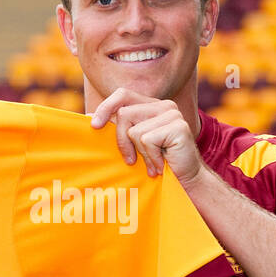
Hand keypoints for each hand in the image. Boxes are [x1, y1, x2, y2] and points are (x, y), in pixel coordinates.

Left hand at [89, 88, 206, 184]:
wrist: (186, 181)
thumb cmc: (158, 164)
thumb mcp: (134, 144)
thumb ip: (118, 128)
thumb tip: (89, 117)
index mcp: (152, 105)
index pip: (123, 95)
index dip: (106, 107)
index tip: (94, 126)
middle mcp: (164, 105)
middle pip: (124, 114)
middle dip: (122, 141)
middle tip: (131, 160)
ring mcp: (172, 114)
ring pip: (134, 131)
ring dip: (140, 154)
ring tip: (152, 163)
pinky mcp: (178, 127)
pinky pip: (147, 140)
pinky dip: (150, 158)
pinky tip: (160, 165)